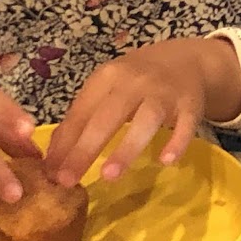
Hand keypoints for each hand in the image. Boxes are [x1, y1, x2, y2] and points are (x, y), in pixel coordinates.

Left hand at [45, 37, 240, 186]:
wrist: (184, 60)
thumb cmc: (135, 82)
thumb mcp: (105, 90)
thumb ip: (81, 119)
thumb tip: (53, 158)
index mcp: (108, 77)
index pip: (81, 112)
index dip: (65, 143)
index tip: (50, 174)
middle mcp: (135, 82)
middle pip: (108, 116)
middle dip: (86, 148)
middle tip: (67, 180)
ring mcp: (164, 93)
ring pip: (145, 120)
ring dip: (126, 147)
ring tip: (109, 176)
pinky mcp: (190, 105)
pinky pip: (185, 124)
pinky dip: (177, 141)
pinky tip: (166, 161)